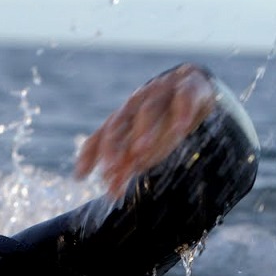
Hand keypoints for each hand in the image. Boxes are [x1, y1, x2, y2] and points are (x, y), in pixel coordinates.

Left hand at [74, 63, 216, 197]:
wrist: (196, 83)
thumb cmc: (166, 119)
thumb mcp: (145, 141)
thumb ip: (129, 163)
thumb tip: (111, 191)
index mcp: (125, 115)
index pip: (103, 134)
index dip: (90, 154)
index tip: (80, 177)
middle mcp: (138, 102)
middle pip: (120, 122)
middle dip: (113, 145)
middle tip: (110, 169)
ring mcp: (162, 92)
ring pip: (149, 110)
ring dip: (144, 129)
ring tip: (141, 151)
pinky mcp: (189, 87)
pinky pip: (184, 97)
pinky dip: (182, 112)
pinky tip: (180, 129)